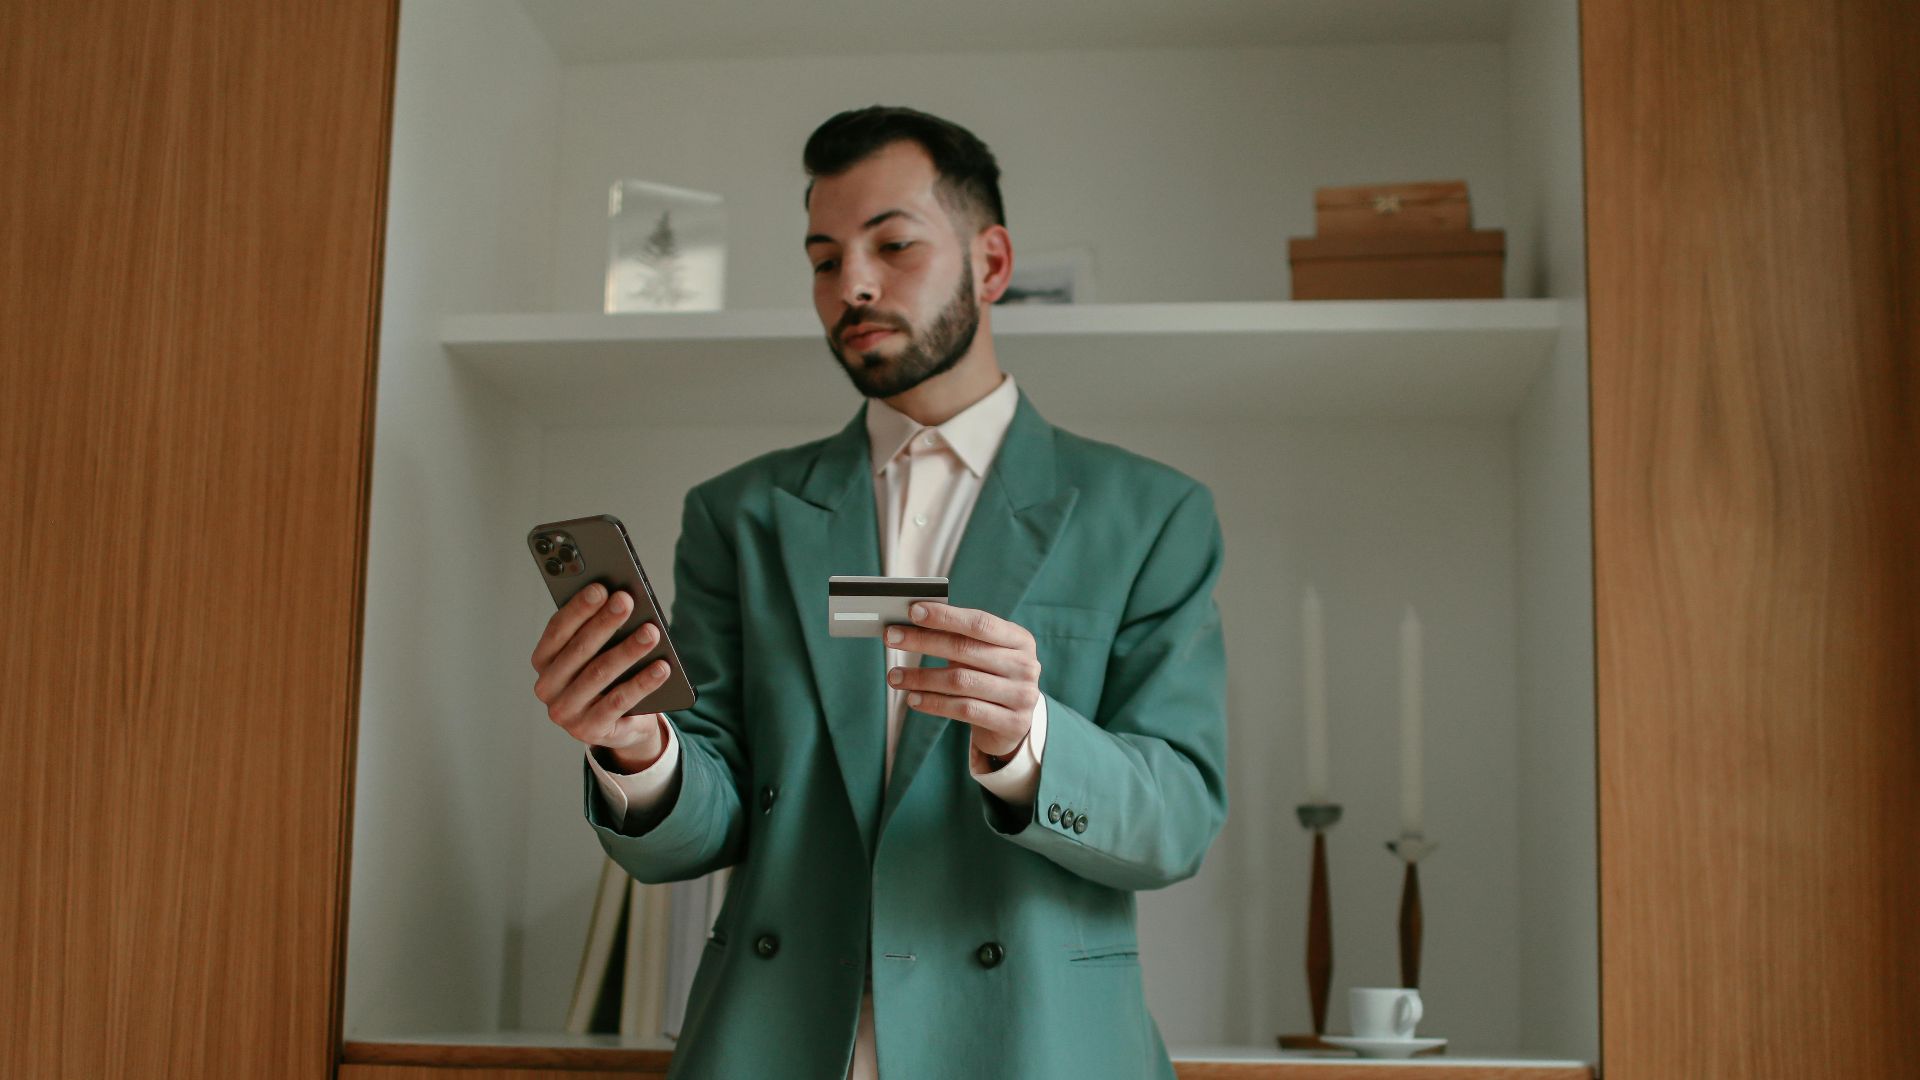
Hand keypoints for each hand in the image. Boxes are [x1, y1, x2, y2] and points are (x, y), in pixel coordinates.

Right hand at [530, 582, 673, 769]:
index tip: (600, 588)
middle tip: (626, 601)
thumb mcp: (599, 652)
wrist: (622, 725)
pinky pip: (619, 702)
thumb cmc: (609, 677)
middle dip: (604, 623)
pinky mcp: (589, 730)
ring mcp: (566, 712)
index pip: (557, 630)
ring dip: (627, 651)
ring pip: (599, 674)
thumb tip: (621, 599)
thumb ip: (600, 630)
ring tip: (651, 632)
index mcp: (544, 661)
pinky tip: (662, 667)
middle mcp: (548, 687)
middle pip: (579, 650)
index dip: (578, 608)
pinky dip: (642, 683)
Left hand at [884, 602, 1040, 758]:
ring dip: (921, 677)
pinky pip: (964, 709)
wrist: (1015, 724)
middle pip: (965, 650)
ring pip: (960, 681)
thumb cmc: (991, 679)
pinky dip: (933, 703)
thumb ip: (959, 639)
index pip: (979, 623)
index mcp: (1019, 639)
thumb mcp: (984, 655)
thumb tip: (913, 623)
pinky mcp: (1011, 723)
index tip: (913, 611)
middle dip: (922, 641)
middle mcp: (1025, 665)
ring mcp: (1021, 696)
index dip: (945, 616)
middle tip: (891, 638)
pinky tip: (913, 699)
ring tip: (895, 676)